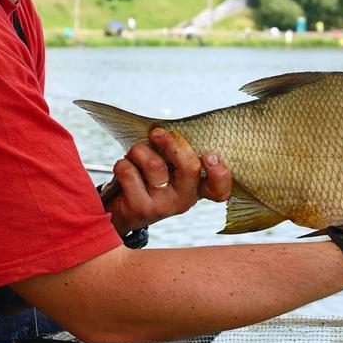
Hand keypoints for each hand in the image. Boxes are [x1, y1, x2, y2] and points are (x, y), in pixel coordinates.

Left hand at [106, 128, 231, 235]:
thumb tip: (166, 131)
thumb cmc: (149, 180)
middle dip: (172, 143)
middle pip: (189, 167)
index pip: (219, 189)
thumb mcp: (168, 169)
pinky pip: (130, 172)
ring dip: (138, 151)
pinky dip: (123, 163)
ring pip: (154, 164)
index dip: (220, 173)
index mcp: (197, 189)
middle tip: (157, 133)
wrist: (122, 211)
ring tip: (134, 155)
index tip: (211, 155)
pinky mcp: (141, 208)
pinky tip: (124, 170)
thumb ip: (176, 154)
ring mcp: (164, 206)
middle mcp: (185, 200)